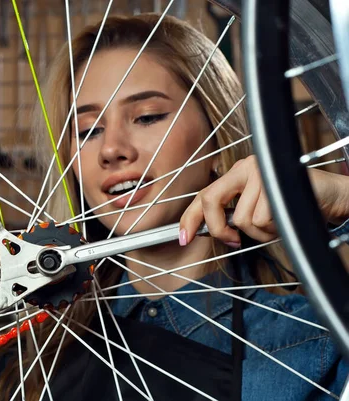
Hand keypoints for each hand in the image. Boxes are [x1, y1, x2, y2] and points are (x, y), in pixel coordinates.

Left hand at [179, 155, 348, 246]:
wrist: (330, 197)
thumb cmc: (292, 206)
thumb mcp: (256, 209)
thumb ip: (232, 215)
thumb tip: (206, 231)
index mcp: (236, 173)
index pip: (203, 194)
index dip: (189, 217)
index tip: (183, 238)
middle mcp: (245, 167)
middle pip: (212, 200)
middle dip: (220, 228)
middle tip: (233, 240)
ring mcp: (260, 172)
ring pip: (242, 218)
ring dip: (260, 232)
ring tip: (276, 223)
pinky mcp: (274, 181)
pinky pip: (262, 220)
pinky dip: (273, 230)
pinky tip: (285, 220)